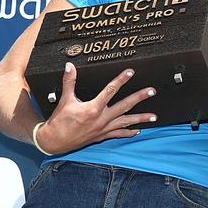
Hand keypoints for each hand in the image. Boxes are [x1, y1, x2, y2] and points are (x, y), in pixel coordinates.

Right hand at [35, 62, 157, 153]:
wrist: (54, 141)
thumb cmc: (59, 121)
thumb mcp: (65, 99)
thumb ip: (69, 81)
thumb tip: (69, 66)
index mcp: (93, 108)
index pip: (110, 90)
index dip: (121, 80)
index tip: (130, 72)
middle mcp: (101, 119)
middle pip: (124, 106)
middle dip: (139, 98)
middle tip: (151, 91)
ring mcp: (103, 128)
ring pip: (126, 122)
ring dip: (141, 119)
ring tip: (154, 117)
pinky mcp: (102, 136)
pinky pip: (118, 135)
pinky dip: (129, 133)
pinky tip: (138, 130)